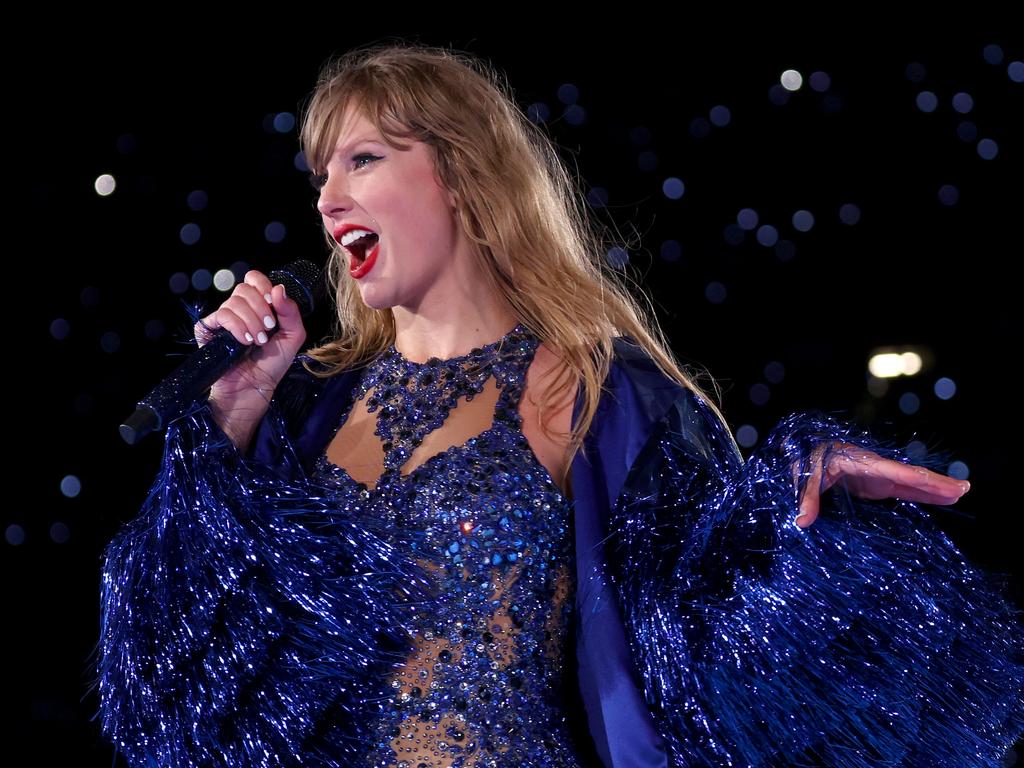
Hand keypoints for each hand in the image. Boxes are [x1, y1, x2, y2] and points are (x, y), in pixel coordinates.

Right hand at [194, 270, 306, 401]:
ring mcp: (223, 319)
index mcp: (258, 306)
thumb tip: (279, 288)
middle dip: (260, 308)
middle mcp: (239, 309)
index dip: (263, 287)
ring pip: (234, 302)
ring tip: (257, 341)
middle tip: (268, 328)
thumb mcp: (292, 337)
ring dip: (251, 321)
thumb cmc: (272, 364)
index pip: (254, 279)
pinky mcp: (208, 329)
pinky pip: (221, 315)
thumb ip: (291, 312)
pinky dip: (237, 326)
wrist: (254, 387)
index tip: (273, 304)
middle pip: (244, 288)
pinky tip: (244, 341)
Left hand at [794, 441, 970, 527]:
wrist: (802, 452)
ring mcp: (876, 476)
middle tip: (965, 489)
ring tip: (961, 493)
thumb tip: (802, 522)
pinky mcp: (874, 484)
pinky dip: (921, 494)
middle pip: (909, 475)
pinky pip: (903, 489)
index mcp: (859, 461)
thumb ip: (806, 497)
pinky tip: (938, 499)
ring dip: (934, 488)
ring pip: (910, 483)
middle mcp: (873, 467)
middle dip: (936, 482)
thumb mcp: (803, 476)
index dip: (920, 479)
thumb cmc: (804, 460)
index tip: (943, 484)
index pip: (894, 472)